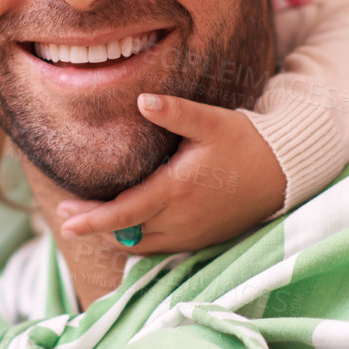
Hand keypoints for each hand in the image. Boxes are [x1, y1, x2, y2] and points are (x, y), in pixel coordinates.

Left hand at [57, 93, 287, 252]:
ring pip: (141, 245)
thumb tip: (143, 100)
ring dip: (115, 236)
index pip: (125, 214)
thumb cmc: (244, 143)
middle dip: (94, 226)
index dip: (93, 220)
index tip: (67, 220)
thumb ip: (175, 112)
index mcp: (176, 191)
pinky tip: (128, 229)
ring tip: (91, 221)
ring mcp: (191, 235)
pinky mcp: (201, 239)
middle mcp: (180, 221)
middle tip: (67, 213)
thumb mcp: (211, 122)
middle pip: (125, 234)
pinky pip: (160, 249)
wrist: (282, 173)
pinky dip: (138, 241)